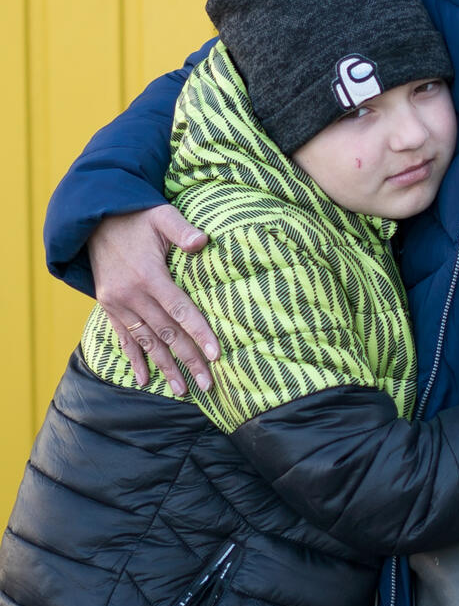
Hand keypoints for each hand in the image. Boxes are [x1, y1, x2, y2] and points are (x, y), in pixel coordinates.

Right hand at [88, 206, 216, 395]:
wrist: (94, 220)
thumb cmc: (137, 217)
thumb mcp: (162, 216)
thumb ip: (182, 229)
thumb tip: (202, 241)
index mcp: (149, 276)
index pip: (180, 310)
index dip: (199, 332)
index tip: (216, 354)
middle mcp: (132, 295)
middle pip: (166, 333)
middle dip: (188, 359)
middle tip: (208, 383)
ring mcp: (118, 304)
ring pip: (147, 341)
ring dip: (165, 367)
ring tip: (183, 389)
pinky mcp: (109, 306)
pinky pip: (123, 337)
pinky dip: (135, 358)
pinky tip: (144, 379)